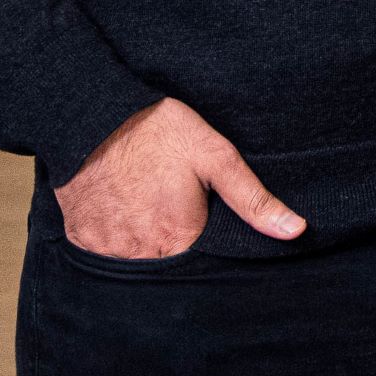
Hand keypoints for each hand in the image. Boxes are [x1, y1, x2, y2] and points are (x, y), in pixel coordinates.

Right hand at [55, 98, 304, 258]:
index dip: (206, 235)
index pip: (204, 258)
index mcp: (180, 238)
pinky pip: (104, 248)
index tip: (200, 211)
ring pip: (136, 256)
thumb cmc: (158, 132)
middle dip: (175, 237)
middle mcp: (141, 252)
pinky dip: (114, 232)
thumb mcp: (216, 157)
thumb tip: (296, 231)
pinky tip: (121, 203)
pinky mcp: (79, 238)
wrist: (91, 116)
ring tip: (145, 198)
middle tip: (169, 198)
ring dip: (144, 237)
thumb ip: (254, 200)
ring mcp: (106, 248)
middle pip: (168, 259)